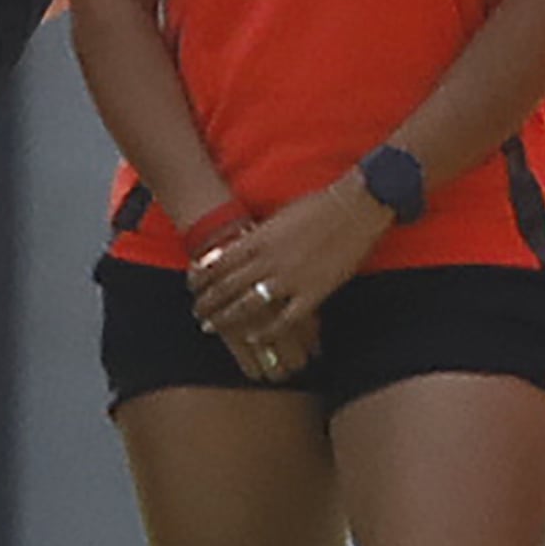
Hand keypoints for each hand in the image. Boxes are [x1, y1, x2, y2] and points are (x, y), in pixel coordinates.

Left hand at [180, 218, 315, 382]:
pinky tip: (254, 338)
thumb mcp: (275, 218)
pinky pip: (285, 319)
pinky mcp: (314, 293)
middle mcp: (267, 260)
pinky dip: (267, 331)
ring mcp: (290, 279)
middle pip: (226, 287)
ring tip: (211, 327)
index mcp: (257, 239)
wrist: (353, 209)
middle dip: (207, 303)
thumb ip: (256, 237)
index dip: (201, 279)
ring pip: (248, 305)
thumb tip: (238, 249)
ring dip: (226, 318)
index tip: (191, 288)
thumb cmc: (315, 207)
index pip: (218, 264)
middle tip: (196, 314)